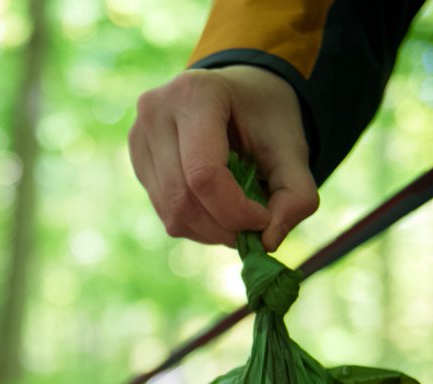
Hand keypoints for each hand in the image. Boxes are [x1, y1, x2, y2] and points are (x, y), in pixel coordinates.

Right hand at [128, 65, 318, 251]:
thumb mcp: (293, 146)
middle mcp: (155, 112)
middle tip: (253, 231)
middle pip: (183, 199)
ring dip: (210, 231)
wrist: (236, 91)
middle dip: (223, 228)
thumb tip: (268, 243)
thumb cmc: (264, 114)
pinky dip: (196, 224)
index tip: (264, 220)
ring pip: (171, 214)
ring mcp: (139, 138)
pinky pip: (164, 213)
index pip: (203, 175)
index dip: (235, 211)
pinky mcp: (136, 161)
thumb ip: (296, 194)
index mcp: (195, 94)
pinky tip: (216, 208)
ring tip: (237, 218)